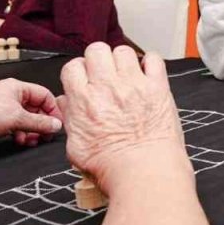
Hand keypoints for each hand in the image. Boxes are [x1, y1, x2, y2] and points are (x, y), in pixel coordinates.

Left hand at [0, 78, 63, 149]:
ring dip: (32, 131)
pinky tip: (19, 142)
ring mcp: (2, 109)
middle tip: (46, 136)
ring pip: (26, 120)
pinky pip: (16, 127)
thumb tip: (56, 125)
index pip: (44, 95)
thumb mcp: (17, 118)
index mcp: (16, 87)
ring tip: (31, 141)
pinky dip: (21, 134)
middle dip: (41, 123)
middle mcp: (10, 96)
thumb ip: (40, 122)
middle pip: (36, 108)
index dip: (52, 110)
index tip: (57, 125)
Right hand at [59, 43, 190, 191]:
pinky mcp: (157, 88)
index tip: (85, 80)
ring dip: (123, 61)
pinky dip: (150, 63)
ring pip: (123, 50)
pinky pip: (154, 59)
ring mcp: (134, 85)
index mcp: (84, 101)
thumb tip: (66, 103)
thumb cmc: (112, 168)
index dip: (78, 72)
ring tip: (126, 75)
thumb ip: (70, 119)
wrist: (144, 174)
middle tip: (105, 74)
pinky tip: (147, 75)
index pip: (72, 66)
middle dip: (98, 60)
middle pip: (96, 50)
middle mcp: (107, 88)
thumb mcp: (76, 148)